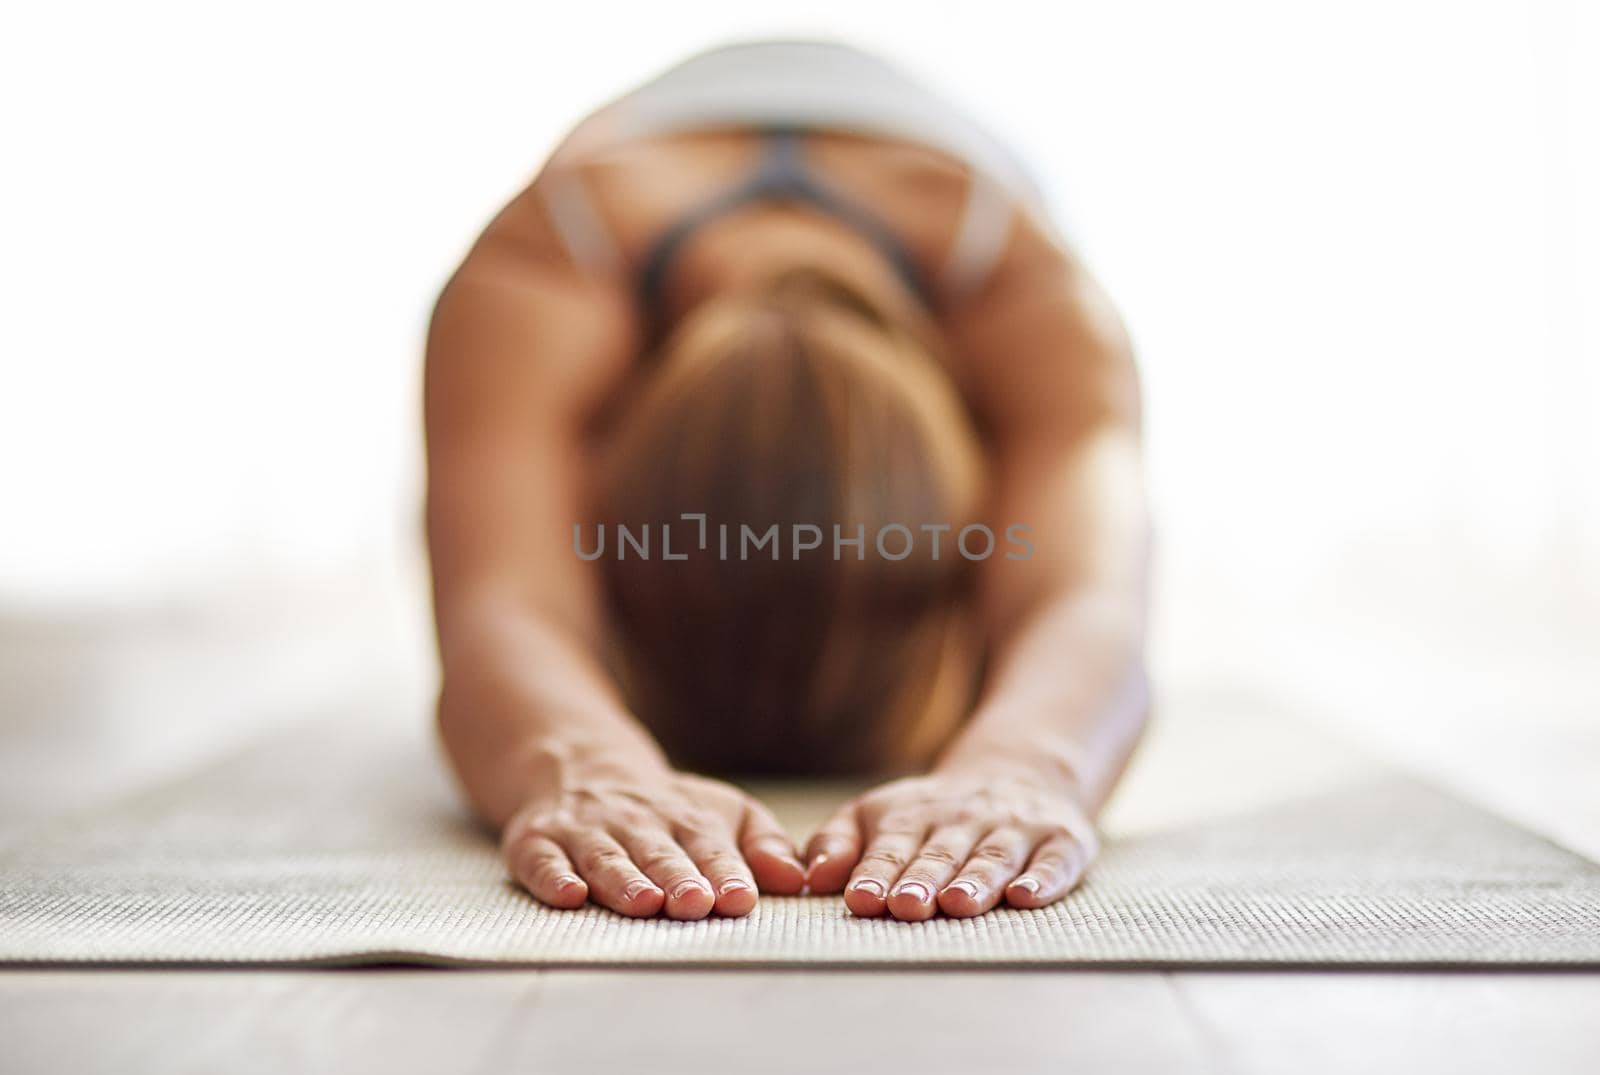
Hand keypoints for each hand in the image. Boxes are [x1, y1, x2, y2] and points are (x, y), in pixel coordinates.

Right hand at [501, 755, 805, 918]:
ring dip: (624, 880)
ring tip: (644, 903)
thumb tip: (797, 879)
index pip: (709, 845)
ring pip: (606, 857)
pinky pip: (542, 860)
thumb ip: (763, 846)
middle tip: (696, 904)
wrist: (582, 768)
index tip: (740, 898)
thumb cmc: (669, 809)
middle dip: (678, 878)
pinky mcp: (537, 841)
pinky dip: (553, 877)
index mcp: (687, 819)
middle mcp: (636, 822)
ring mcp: (585, 831)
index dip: (725, 871)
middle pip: (659, 853)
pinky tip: (568, 895)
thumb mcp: (723, 813)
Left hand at [804, 768, 1098, 920]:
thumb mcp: (878, 814)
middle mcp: (964, 820)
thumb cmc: (932, 814)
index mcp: (912, 816)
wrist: (1020, 771)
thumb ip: (838, 842)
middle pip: (941, 853)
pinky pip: (1055, 859)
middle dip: (923, 879)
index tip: (862, 898)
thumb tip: (812, 878)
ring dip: (977, 880)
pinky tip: (1028, 896)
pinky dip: (1043, 878)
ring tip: (960, 903)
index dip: (877, 872)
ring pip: (994, 856)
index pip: (892, 847)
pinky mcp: (1062, 839)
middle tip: (906, 906)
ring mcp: (1015, 828)